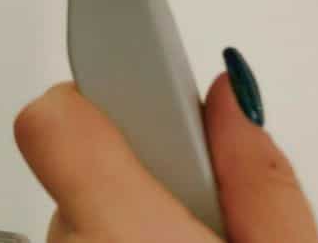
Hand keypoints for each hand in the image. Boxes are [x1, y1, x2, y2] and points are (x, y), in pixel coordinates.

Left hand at [14, 73, 317, 241]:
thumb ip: (261, 181)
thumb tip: (232, 98)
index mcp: (123, 232)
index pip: (56, 114)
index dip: (105, 90)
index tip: (154, 91)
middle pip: (79, 161)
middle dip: (138, 166)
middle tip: (201, 207)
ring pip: (78, 209)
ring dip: (126, 216)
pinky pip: (75, 241)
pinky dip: (112, 242)